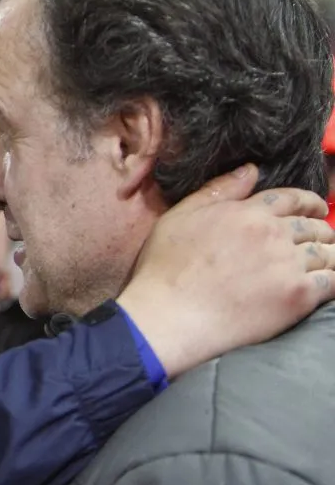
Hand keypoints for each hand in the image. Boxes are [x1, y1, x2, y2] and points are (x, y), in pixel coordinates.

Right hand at [119, 164, 334, 378]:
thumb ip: (218, 190)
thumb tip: (251, 170)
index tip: (317, 209)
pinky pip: (331, 282)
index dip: (310, 203)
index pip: (292, 198)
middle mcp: (273, 233)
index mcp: (247, 212)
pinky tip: (322, 284)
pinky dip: (331, 280)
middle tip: (319, 240)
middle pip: (315, 226)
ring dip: (328, 257)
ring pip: (328, 254)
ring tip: (322, 263)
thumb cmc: (166, 266)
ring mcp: (288, 265)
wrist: (170, 314)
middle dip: (321, 231)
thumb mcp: (180, 215)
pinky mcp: (297, 296)